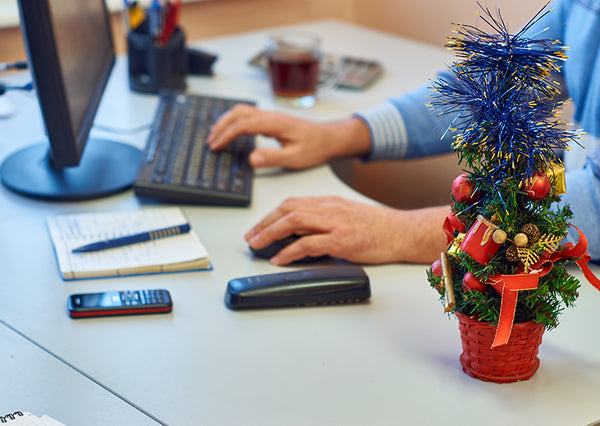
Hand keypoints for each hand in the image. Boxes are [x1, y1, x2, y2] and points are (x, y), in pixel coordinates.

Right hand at [207, 104, 370, 168]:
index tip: (215, 146)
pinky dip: (234, 121)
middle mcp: (271, 115)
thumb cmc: (315, 147)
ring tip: (215, 135)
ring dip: (226, 121)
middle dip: (220, 126)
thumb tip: (252, 159)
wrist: (329, 139)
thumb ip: (273, 158)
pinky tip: (231, 131)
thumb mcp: (295, 157)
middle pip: (238, 113)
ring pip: (242, 111)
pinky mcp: (272, 120)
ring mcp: (271, 116)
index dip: (226, 135)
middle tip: (210, 141)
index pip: (242, 125)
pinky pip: (248, 115)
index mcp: (274, 123)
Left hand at [245, 196, 449, 264]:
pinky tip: (279, 258)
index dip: (271, 215)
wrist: (403, 232)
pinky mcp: (341, 240)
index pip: (292, 203)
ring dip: (270, 234)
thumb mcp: (347, 216)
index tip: (258, 226)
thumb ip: (324, 221)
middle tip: (251, 237)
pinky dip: (289, 251)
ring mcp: (335, 223)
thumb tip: (301, 235)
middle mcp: (329, 208)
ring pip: (293, 222)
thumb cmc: (378, 227)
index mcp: (329, 202)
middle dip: (264, 223)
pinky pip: (308, 244)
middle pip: (287, 210)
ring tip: (257, 245)